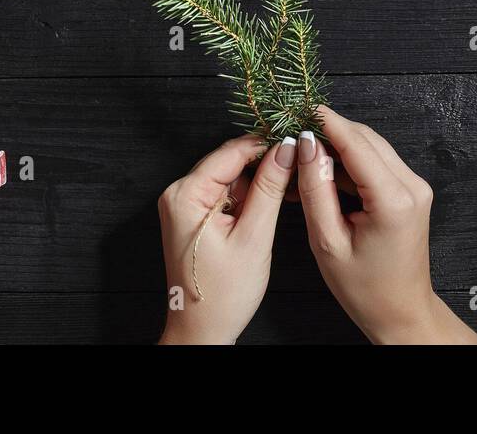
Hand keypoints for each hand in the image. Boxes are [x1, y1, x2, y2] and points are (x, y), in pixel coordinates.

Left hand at [158, 134, 297, 343]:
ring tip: (278, 202)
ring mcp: (182, 205)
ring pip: (229, 177)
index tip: (299, 144)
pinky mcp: (192, 216)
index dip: (268, 145)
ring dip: (256, 185)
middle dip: (263, 166)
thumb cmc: (224, 294)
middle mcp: (177, 193)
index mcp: (185, 194)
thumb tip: (288, 149)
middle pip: (229, 161)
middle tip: (295, 173)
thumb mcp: (254, 236)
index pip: (231, 151)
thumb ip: (270, 188)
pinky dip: (245, 199)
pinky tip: (261, 214)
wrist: (202, 331)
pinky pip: (223, 194)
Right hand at [296, 106, 476, 343]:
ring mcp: (415, 187)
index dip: (325, 122)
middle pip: (366, 139)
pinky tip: (323, 173)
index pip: (356, 144)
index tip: (299, 108)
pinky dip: (350, 163)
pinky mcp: (410, 191)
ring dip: (338, 147)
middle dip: (329, 132)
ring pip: (371, 148)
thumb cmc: (365, 288)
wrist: (401, 311)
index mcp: (394, 200)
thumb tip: (306, 146)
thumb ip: (315, 190)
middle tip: (293, 134)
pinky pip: (377, 163)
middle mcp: (412, 186)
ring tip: (302, 159)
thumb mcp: (327, 241)